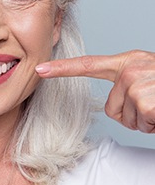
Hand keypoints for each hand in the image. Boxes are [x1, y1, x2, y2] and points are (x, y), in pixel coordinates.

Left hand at [36, 50, 154, 132]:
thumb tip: (114, 106)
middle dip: (133, 115)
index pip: (89, 65)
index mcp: (128, 62)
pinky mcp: (145, 98)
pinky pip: (141, 123)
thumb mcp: (148, 79)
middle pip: (111, 108)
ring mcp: (137, 82)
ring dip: (146, 120)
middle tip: (154, 105)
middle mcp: (130, 68)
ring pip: (126, 119)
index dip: (62, 69)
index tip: (40, 69)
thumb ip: (127, 85)